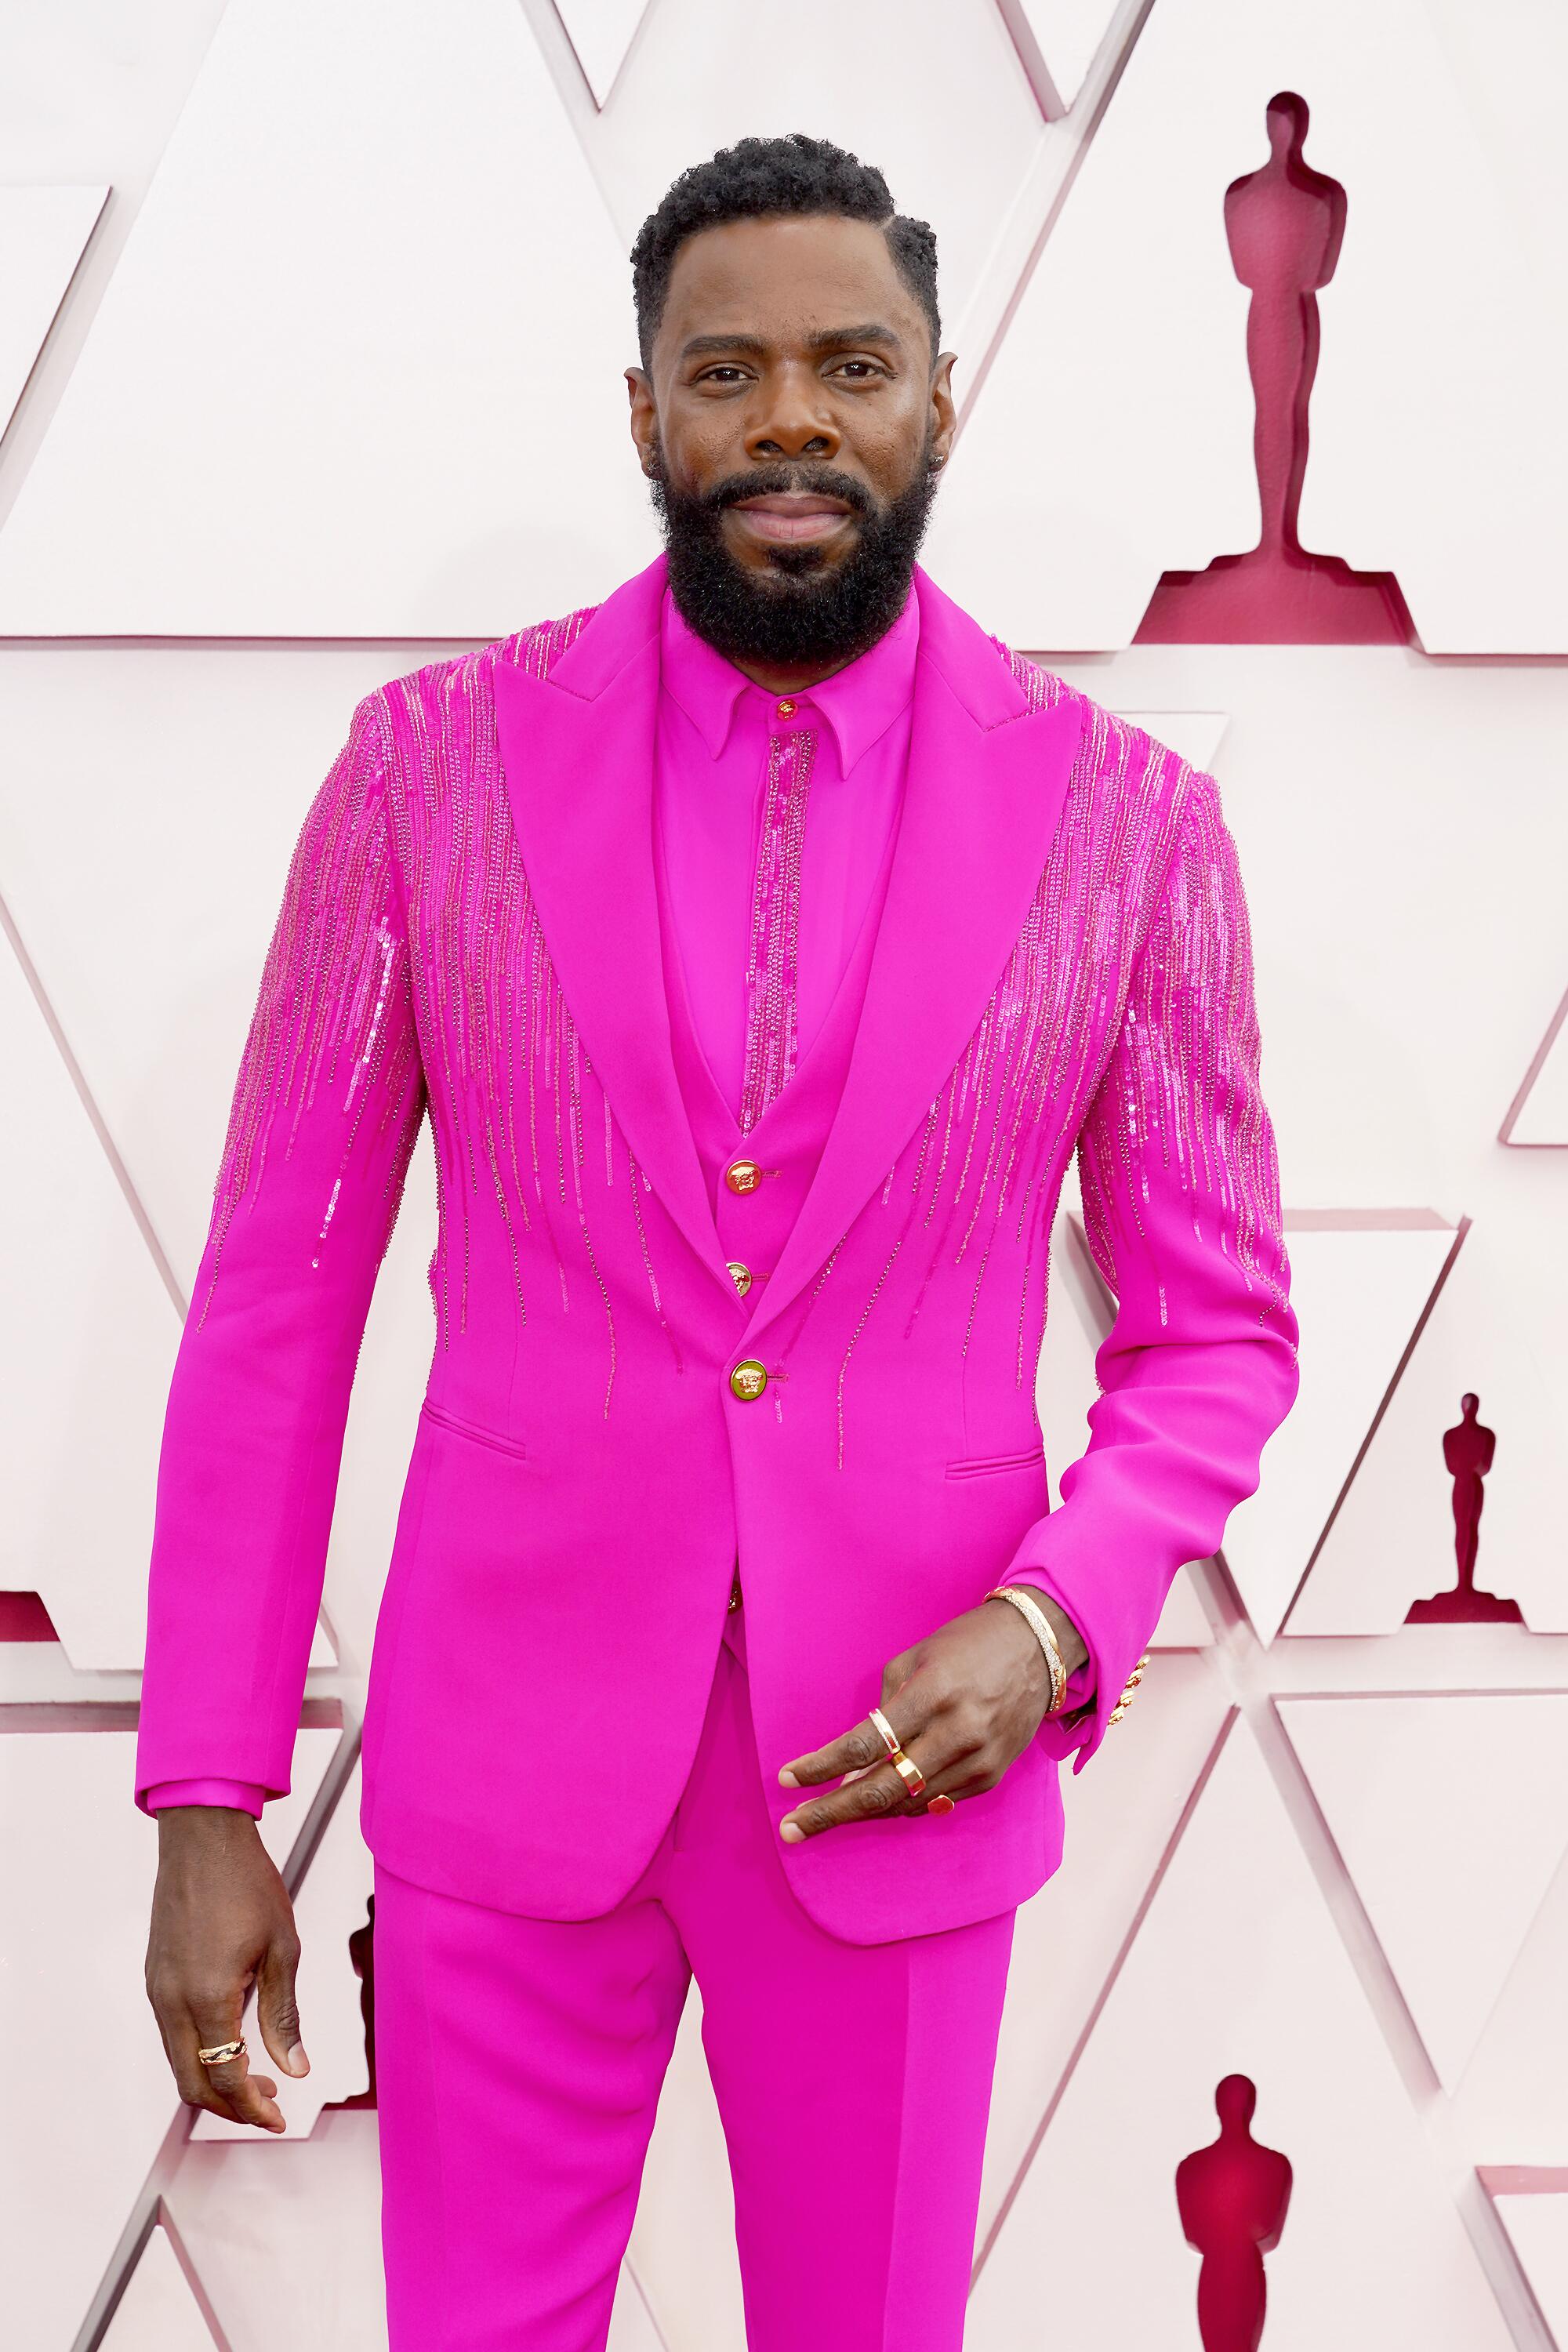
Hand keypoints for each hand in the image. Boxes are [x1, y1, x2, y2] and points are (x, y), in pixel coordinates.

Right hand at [144, 1807, 308, 2132]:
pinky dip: (200, 2053)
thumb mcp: (282, 1948)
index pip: (224, 2077)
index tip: (279, 2120)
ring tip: (258, 2076)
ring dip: (214, 2080)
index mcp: (208, 1996)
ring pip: (178, 2062)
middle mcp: (172, 2001)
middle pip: (192, 2083)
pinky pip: (173, 2033)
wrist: (203, 1837)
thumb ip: (284, 2015)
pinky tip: (233, 2041)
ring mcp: (157, 1990)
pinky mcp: (155, 1977)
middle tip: (270, 2104)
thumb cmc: (247, 1883)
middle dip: (230, 2105)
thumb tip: (296, 2068)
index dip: (252, 2108)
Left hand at [776, 1588, 1086, 1840]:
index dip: (822, 1766)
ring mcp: (978, 1761)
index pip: (866, 1744)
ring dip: (862, 1811)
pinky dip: (901, 1804)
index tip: (788, 1778)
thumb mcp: (916, 1659)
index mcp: (932, 1694)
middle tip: (791, 1828)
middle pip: (882, 1788)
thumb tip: (852, 1768)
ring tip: (823, 1814)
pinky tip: (876, 1801)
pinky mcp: (991, 1777)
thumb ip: (883, 1711)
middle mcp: (957, 1733)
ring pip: (906, 1803)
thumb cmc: (967, 1644)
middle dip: (831, 1811)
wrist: (1038, 1648)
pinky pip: (935, 1801)